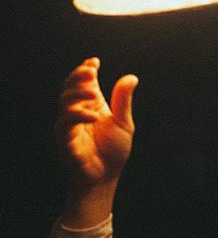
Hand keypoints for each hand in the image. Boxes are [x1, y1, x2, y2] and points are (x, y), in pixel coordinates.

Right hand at [55, 57, 137, 186]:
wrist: (106, 176)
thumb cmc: (113, 150)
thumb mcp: (123, 122)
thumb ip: (123, 100)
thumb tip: (132, 77)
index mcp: (90, 105)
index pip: (83, 82)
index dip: (85, 69)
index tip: (94, 62)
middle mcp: (77, 112)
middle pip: (70, 87)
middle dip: (78, 77)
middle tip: (90, 71)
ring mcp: (69, 125)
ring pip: (65, 102)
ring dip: (77, 94)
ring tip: (93, 93)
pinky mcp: (65, 139)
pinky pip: (66, 124)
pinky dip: (78, 116)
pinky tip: (93, 115)